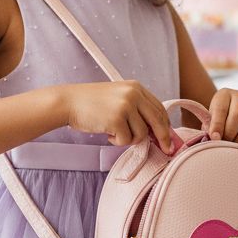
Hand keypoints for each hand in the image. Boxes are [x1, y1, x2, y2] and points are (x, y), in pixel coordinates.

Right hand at [59, 79, 174, 152]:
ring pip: (141, 134)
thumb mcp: (117, 97)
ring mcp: (126, 106)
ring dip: (128, 139)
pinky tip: (107, 133)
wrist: (68, 102)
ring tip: (114, 132)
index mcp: (136, 87)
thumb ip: (136, 109)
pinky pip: (126, 140)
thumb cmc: (90, 103)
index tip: (168, 138)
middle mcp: (134, 94)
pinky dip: (117, 141)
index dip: (165, 125)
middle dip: (163, 138)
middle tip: (167, 150)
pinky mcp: (117, 119)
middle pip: (158, 121)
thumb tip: (154, 131)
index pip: (159, 108)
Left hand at [207, 87, 237, 147]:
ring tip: (233, 147)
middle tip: (225, 144)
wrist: (231, 116)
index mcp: (224, 94)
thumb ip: (211, 127)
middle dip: (230, 134)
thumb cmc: (218, 120)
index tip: (214, 138)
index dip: (217, 125)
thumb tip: (216, 138)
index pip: (221, 109)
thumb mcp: (210, 120)